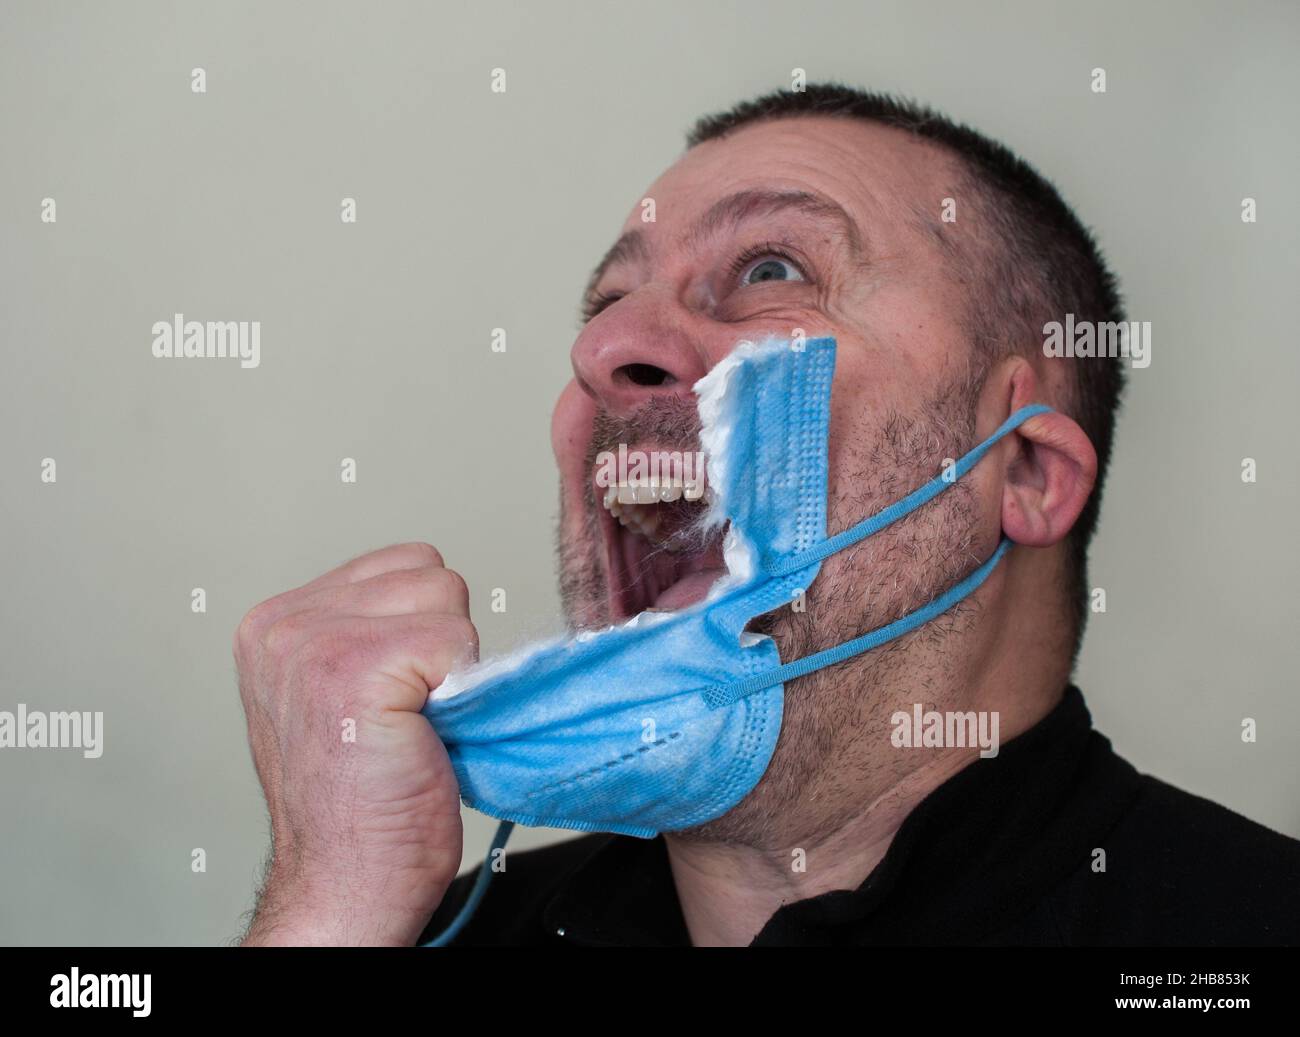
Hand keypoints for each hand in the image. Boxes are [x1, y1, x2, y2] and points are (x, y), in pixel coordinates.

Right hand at [235, 543, 474, 945]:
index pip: (401, 564)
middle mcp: (283, 623)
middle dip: (439, 642)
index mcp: (277, 623)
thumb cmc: (360, 804)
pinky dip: (458, 691)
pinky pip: (457, 639)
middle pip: (428, 572)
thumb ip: (367, 631)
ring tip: (410, 722)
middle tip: (405, 716)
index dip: (422, 630)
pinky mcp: (354, 666)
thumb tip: (437, 592)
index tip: (392, 697)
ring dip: (450, 664)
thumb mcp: (342, 694)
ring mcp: (313, 641)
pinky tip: (417, 735)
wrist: (346, 884)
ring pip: (447, 596)